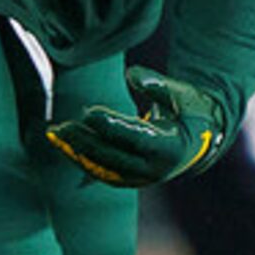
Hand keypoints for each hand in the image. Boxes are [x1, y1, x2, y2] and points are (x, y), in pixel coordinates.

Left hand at [47, 66, 229, 187]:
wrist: (200, 138)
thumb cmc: (189, 110)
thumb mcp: (183, 94)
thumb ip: (159, 85)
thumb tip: (133, 74)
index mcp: (172, 148)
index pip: (137, 139)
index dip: (112, 127)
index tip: (88, 113)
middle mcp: (156, 169)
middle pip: (115, 156)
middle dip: (86, 141)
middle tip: (62, 125)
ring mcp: (143, 178)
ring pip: (104, 168)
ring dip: (77, 152)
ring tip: (55, 134)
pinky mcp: (131, 179)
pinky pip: (101, 171)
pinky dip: (81, 159)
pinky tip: (63, 144)